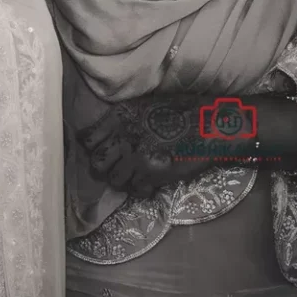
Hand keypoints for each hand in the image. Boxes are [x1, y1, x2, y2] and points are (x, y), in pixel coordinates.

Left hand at [76, 95, 214, 197]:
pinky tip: (149, 180)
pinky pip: (137, 190)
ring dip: (122, 179)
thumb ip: (121, 121)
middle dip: (103, 167)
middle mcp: (122, 139)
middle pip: (96, 165)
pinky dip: (141, 188)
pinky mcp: (154, 175)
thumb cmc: (180, 109)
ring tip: (134, 174)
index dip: (92, 148)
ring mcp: (137, 159)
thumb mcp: (143, 106)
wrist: (210, 123)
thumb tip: (108, 136)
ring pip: (115, 181)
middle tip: (115, 166)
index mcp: (117, 118)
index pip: (86, 140)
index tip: (100, 150)